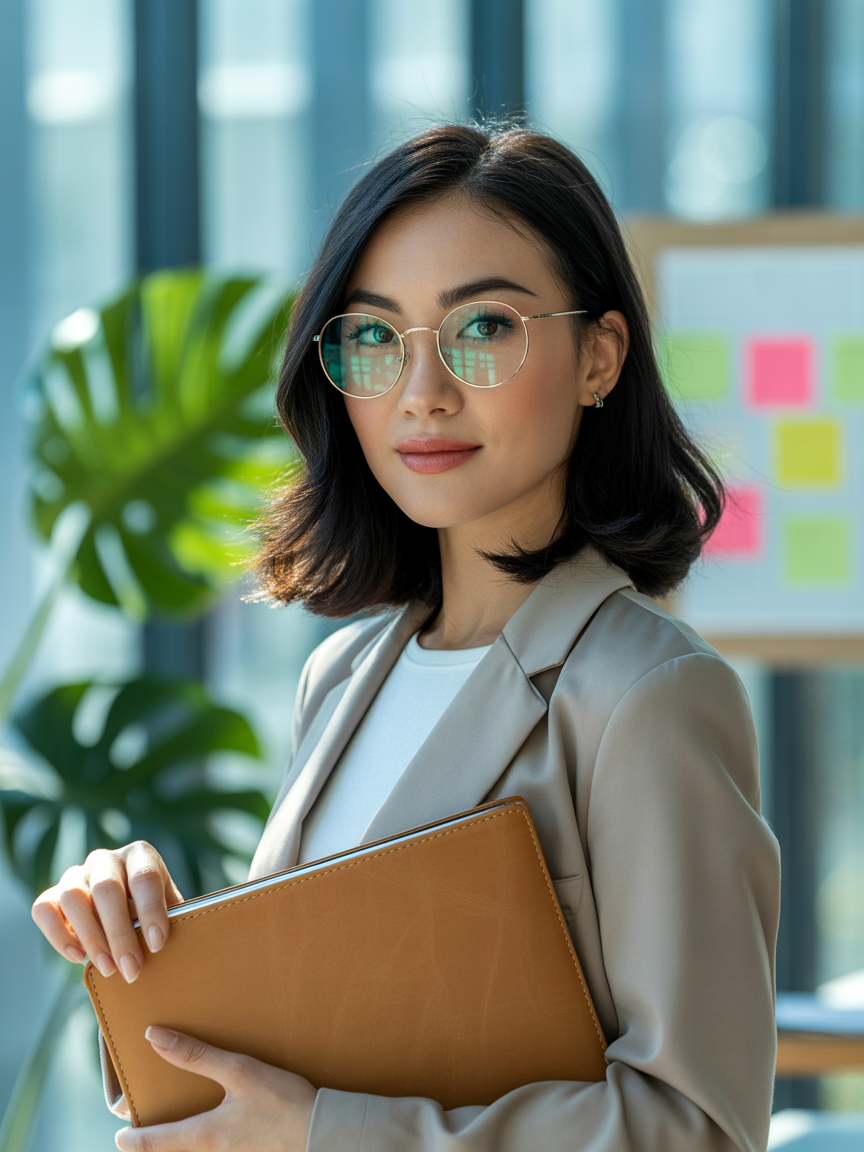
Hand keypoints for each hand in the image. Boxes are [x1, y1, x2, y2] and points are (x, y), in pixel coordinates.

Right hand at [31, 841, 182, 981]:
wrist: (128, 908)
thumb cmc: (153, 911)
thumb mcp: (168, 910)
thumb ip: (171, 921)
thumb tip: (169, 948)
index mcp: (140, 855)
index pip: (144, 877)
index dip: (151, 911)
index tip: (158, 944)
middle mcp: (106, 859)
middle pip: (107, 889)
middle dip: (120, 934)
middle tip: (131, 969)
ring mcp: (76, 874)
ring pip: (73, 897)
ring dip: (91, 938)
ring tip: (108, 969)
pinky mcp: (53, 894)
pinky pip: (44, 909)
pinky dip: (58, 935)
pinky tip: (79, 957)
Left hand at [115, 1028, 316, 1150]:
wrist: (322, 1132)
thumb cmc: (282, 1102)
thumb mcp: (239, 1071)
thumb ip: (197, 1055)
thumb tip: (156, 1039)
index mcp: (204, 1136)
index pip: (156, 1143)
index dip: (134, 1140)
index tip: (119, 1135)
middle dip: (156, 1143)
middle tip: (144, 1132)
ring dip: (183, 1143)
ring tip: (180, 1127)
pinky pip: (220, 1150)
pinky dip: (208, 1141)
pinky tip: (222, 1124)